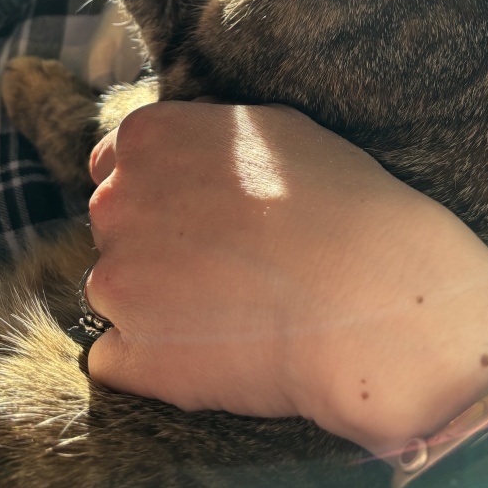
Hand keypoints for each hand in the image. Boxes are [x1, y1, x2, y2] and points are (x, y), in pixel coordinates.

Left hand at [86, 101, 487, 456]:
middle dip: (156, 240)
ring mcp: (116, 281)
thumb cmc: (339, 204)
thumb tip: (187, 153)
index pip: (116, 161)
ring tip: (229, 307)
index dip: (160, 189)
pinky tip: (211, 350)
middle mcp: (117, 202)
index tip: (198, 212)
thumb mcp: (275, 129)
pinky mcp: (129, 355)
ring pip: (117, 290)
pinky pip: (116, 357)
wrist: (372, 296)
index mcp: (150, 138)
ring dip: (155, 300)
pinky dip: (153, 359)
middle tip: (226, 259)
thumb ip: (208, 134)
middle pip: (116, 224)